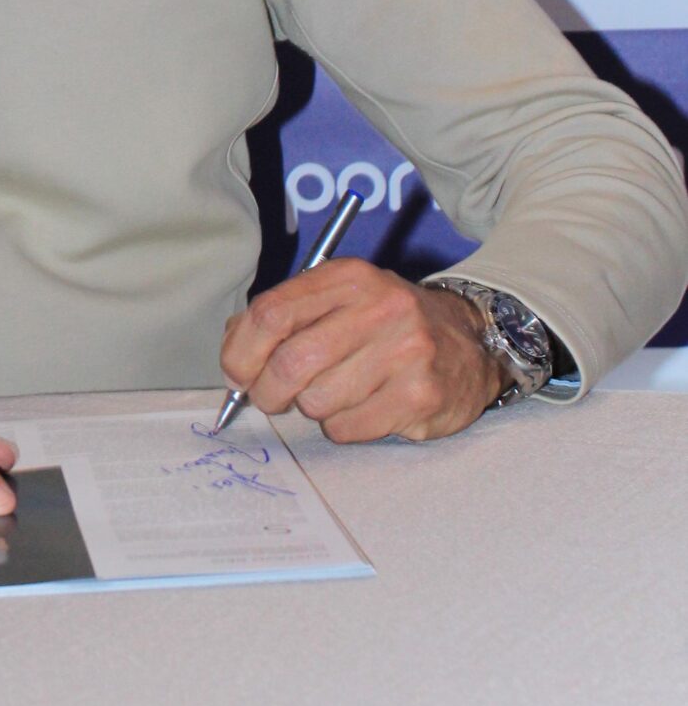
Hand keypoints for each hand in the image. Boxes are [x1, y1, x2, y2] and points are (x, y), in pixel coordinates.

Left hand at [219, 261, 504, 443]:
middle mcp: (380, 307)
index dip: (240, 351)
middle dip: (267, 392)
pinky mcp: (421, 395)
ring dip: (312, 408)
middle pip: (290, 362)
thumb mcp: (340, 301)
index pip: (270, 313)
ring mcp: (405, 351)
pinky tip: (363, 408)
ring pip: (316, 401)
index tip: (236, 374)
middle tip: (272, 398)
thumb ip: (284, 317)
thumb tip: (234, 356)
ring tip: (335, 394)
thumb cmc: (386, 325)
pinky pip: (347, 428)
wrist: (471, 342)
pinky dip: (340, 427)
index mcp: (349, 277)